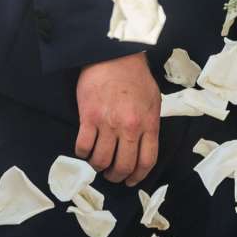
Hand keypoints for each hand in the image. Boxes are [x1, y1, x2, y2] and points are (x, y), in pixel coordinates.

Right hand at [75, 53, 161, 185]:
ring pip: (101, 160)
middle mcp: (129, 127)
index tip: (131, 180)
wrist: (114, 55)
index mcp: (148, 124)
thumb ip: (150, 125)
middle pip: (123, 165)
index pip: (146, 161)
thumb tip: (144, 145)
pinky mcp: (88, 117)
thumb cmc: (135, 77)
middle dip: (117, 176)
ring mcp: (108, 123)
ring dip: (99, 167)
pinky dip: (83, 153)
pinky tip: (85, 150)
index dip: (138, 176)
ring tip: (98, 164)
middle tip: (112, 175)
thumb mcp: (153, 101)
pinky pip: (83, 146)